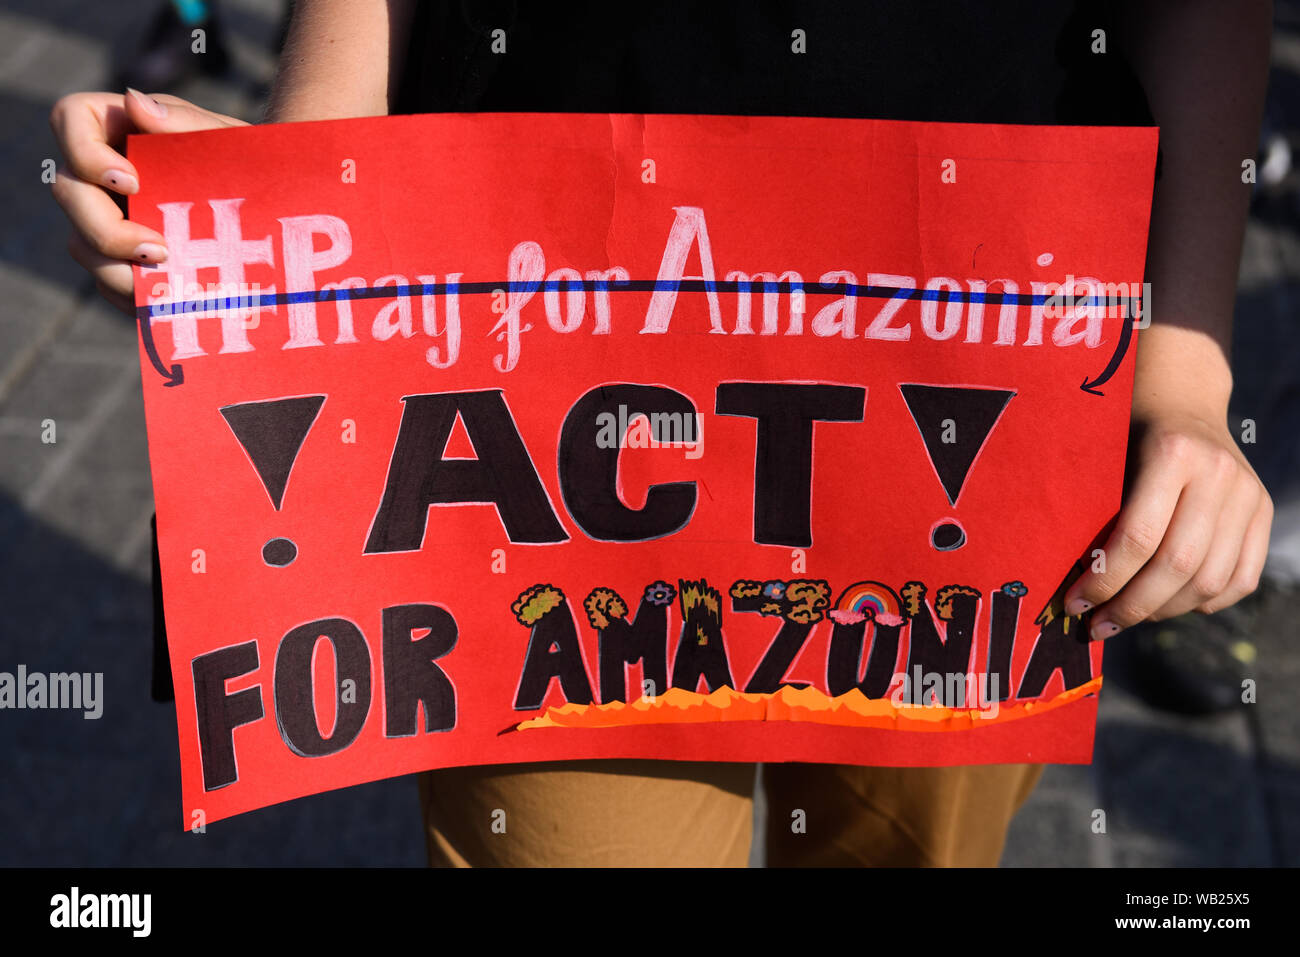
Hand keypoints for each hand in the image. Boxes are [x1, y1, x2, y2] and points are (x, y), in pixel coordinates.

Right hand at [49, 88, 245, 313]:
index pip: (70, 118)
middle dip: (105, 229)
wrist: (277, 211)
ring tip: (170, 281)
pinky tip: (170, 299)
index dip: (85, 151)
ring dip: (118, 269)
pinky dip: (134, 294)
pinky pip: (109, 282)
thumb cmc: (251, 164)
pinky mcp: (124, 260)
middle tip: (160, 250)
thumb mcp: (231, 142)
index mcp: (123, 127)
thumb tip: (133, 101)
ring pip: (82, 244)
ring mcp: (109, 217)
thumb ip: (186, 122)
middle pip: (69, 193)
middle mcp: (103, 172)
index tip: (132, 182)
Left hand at [1064, 407, 1271, 639]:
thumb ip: (1095, 513)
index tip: (1075, 604)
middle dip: (1131, 605)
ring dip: (1163, 611)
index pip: (1138, 537)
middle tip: (1097, 625)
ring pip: (1210, 581)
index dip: (1104, 580)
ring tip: (1125, 617)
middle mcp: (1220, 474)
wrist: (1181, 401)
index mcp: (1172, 454)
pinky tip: (1166, 604)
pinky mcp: (1263, 511)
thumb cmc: (1122, 433)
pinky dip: (1203, 603)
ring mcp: (1248, 494)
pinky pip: (1241, 580)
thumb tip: (1073, 586)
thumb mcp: (1104, 458)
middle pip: (1177, 565)